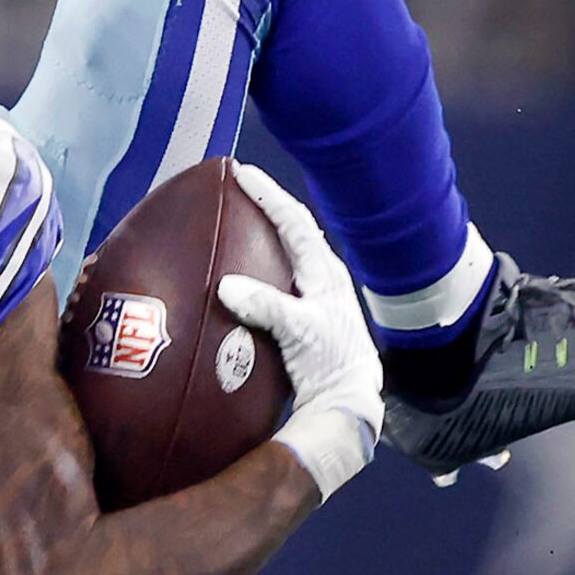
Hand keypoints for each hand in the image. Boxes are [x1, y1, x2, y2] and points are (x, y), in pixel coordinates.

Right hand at [216, 163, 382, 499]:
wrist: (347, 402)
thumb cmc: (333, 365)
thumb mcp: (301, 332)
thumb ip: (267, 306)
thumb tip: (228, 287)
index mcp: (324, 273)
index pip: (294, 221)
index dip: (268, 195)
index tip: (241, 173)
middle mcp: (320, 279)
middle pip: (290, 231)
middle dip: (263, 207)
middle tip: (234, 191)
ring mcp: (312, 298)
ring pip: (284, 255)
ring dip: (260, 237)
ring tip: (232, 225)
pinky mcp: (301, 318)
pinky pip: (274, 282)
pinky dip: (255, 271)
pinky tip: (236, 280)